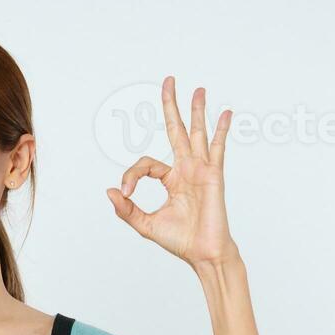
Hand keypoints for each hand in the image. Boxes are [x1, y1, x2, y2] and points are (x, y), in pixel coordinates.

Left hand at [106, 76, 237, 264]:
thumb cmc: (180, 240)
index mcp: (170, 180)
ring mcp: (201, 170)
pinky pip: (217, 148)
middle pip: (176, 130)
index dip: (130, 175)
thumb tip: (110, 191)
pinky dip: (220, 130)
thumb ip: (126, 209)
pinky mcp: (213, 176)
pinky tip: (224, 113)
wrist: (203, 253)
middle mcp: (186, 170)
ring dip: (196, 110)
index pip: (145, 164)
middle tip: (168, 81)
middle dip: (171, 106)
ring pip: (196, 133)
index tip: (125, 192)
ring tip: (198, 89)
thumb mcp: (144, 224)